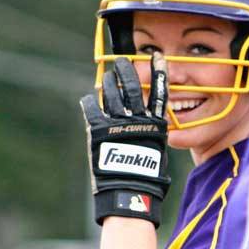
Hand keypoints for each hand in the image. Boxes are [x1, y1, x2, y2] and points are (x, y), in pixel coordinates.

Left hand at [80, 53, 169, 227]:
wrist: (129, 191)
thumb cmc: (148, 179)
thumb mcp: (158, 154)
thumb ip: (154, 136)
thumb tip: (153, 127)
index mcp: (155, 124)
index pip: (160, 92)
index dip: (159, 73)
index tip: (157, 57)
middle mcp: (137, 119)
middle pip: (131, 86)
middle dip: (127, 70)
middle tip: (122, 60)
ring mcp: (117, 123)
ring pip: (111, 93)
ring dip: (109, 82)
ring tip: (107, 77)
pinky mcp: (98, 130)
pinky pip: (92, 108)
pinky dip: (89, 102)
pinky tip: (88, 100)